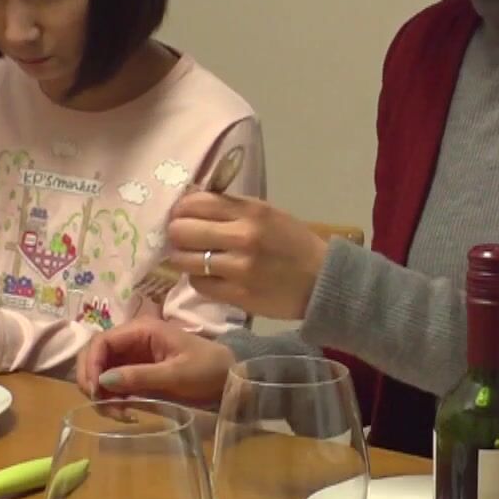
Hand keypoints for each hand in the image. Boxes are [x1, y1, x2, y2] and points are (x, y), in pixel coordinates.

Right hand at [76, 316, 234, 403]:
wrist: (227, 378)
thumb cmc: (207, 369)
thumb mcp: (176, 374)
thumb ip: (140, 376)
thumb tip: (104, 381)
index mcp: (141, 330)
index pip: (102, 341)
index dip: (92, 364)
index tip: (96, 391)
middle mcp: (132, 341)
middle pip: (95, 356)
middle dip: (92, 381)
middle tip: (102, 406)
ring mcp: (132, 358)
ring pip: (100, 373)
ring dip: (102, 394)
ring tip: (120, 414)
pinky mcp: (135, 375)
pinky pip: (113, 386)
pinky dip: (112, 400)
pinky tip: (125, 413)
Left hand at [165, 193, 328, 319]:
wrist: (322, 280)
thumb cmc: (293, 243)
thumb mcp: (267, 214)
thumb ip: (230, 208)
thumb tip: (190, 205)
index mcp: (251, 211)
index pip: (195, 202)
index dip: (181, 210)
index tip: (182, 216)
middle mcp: (242, 236)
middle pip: (182, 231)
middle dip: (176, 234)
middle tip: (183, 239)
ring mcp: (238, 268)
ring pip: (184, 260)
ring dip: (182, 259)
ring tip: (191, 259)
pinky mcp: (237, 295)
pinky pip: (199, 284)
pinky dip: (198, 280)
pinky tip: (209, 276)